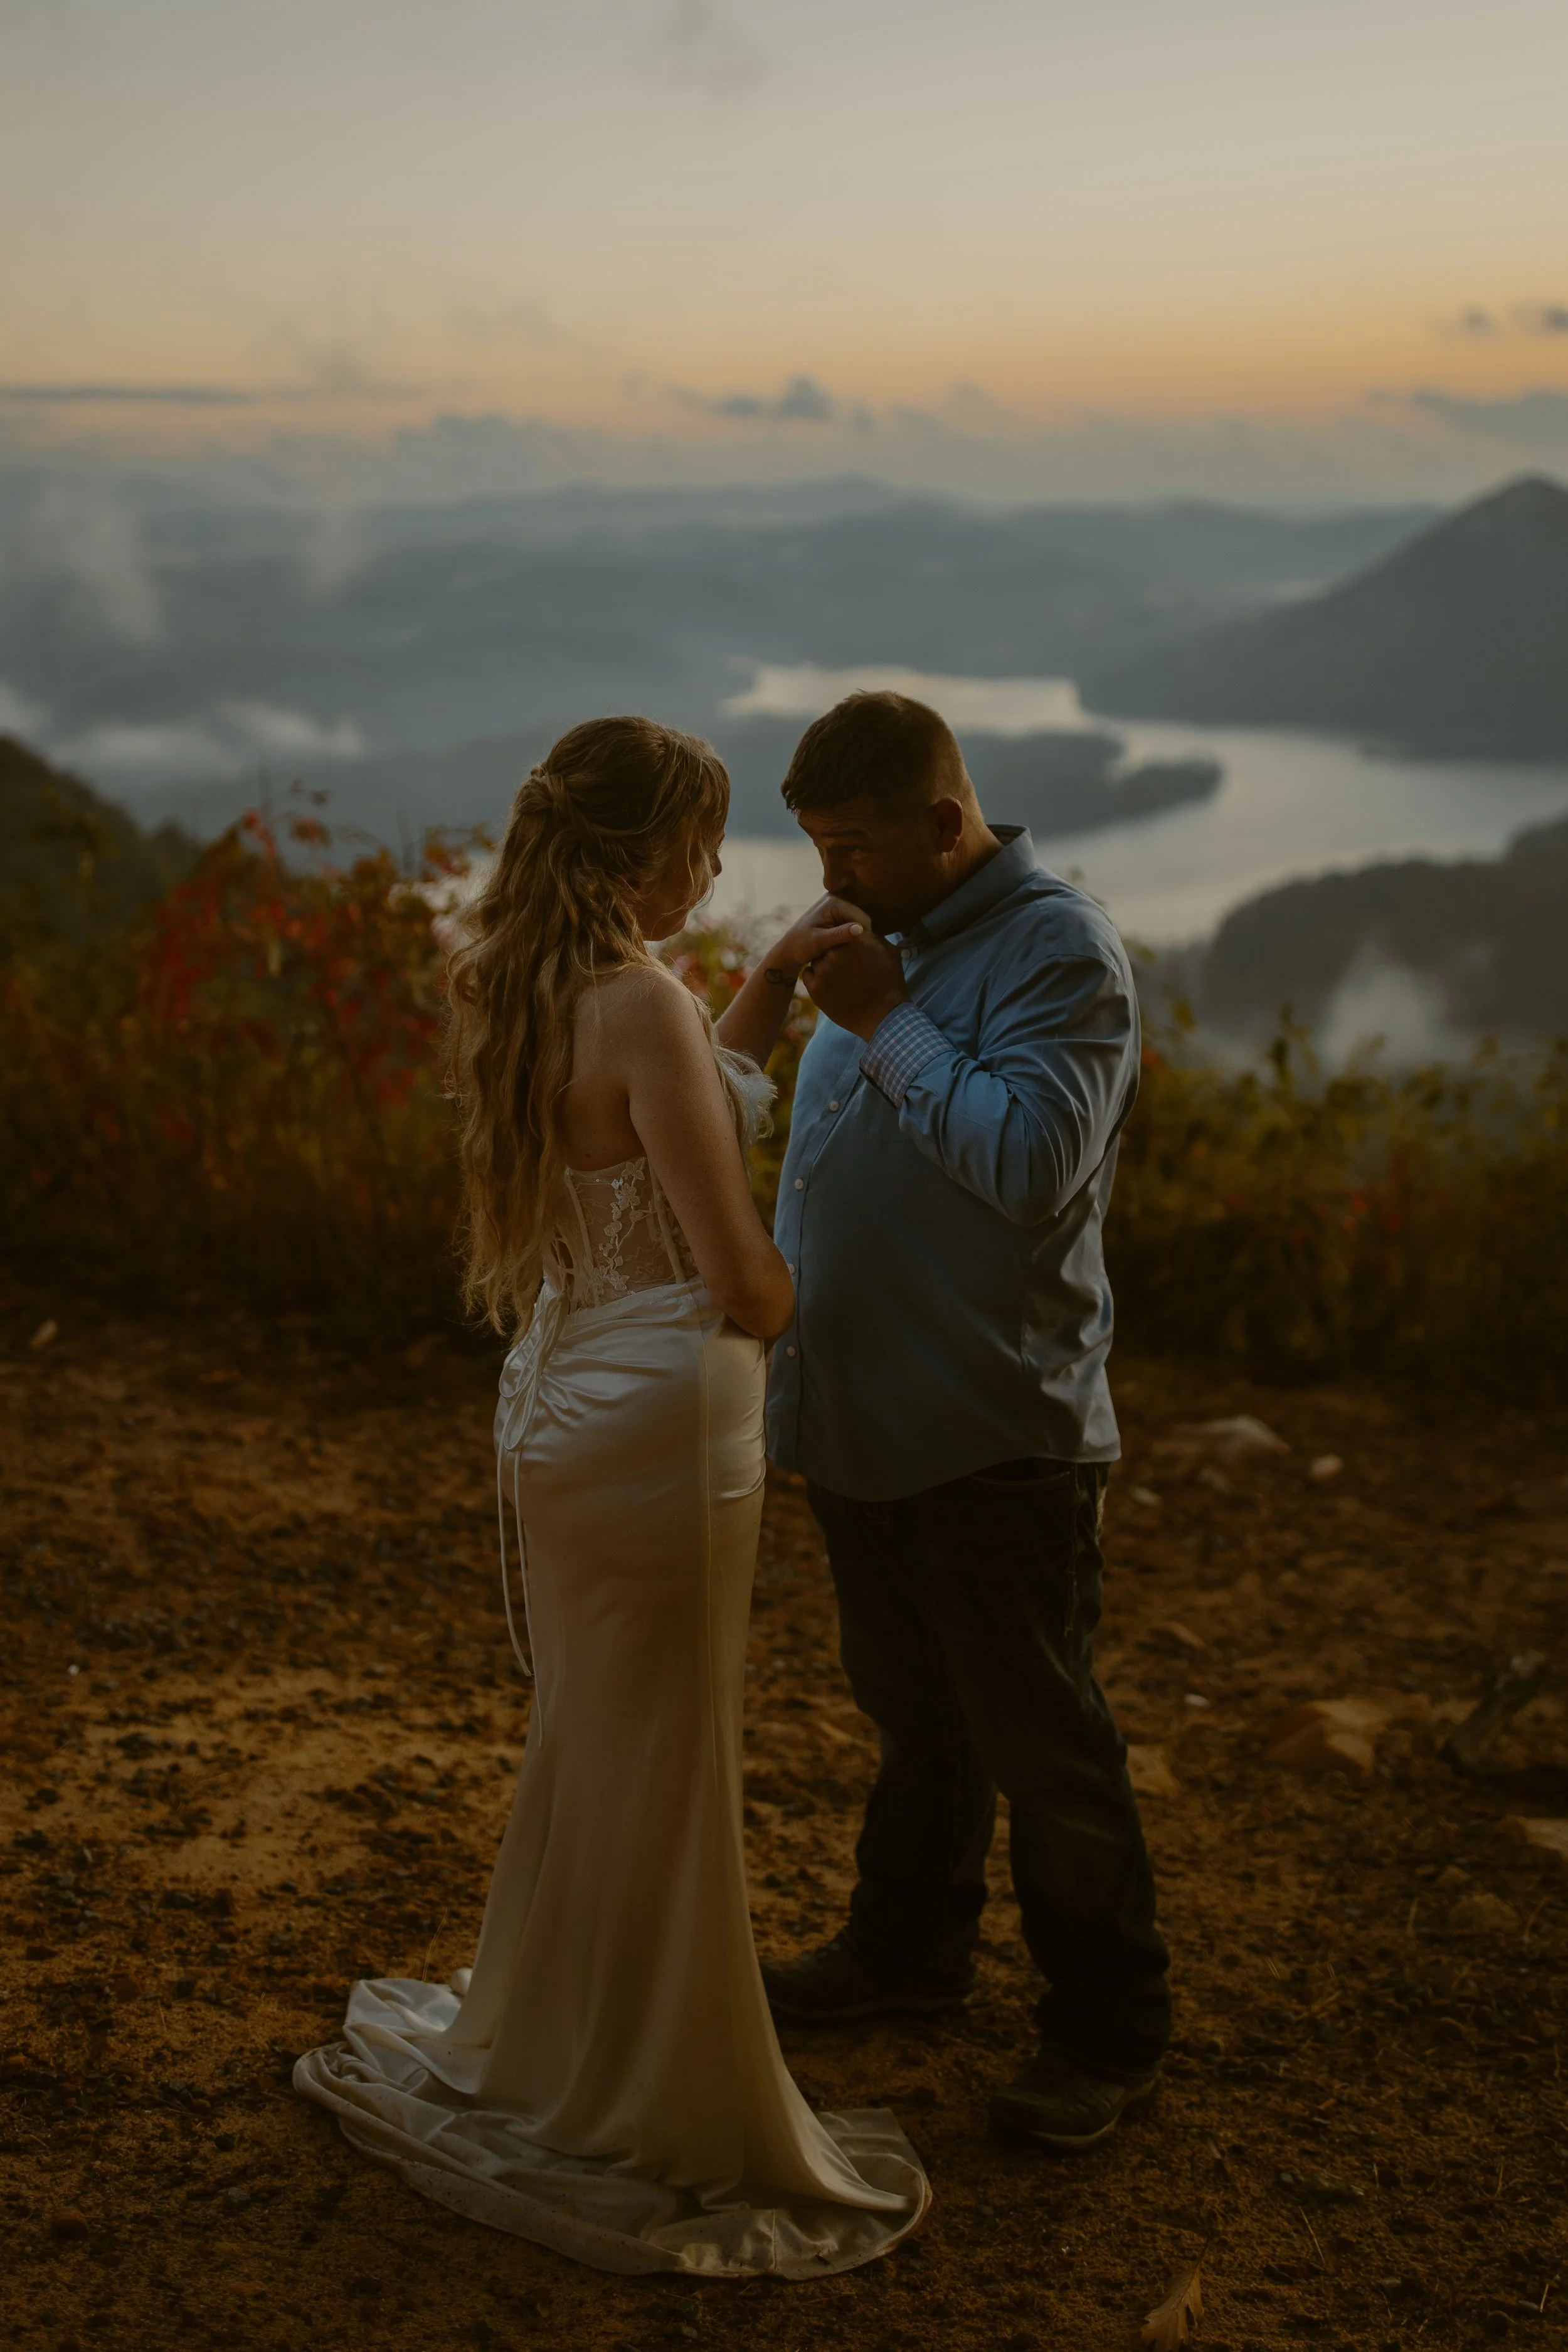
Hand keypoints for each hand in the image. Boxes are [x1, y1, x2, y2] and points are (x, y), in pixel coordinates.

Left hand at [757, 895, 868, 989]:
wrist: (789, 949)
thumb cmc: (801, 947)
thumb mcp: (819, 942)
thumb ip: (839, 935)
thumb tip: (860, 930)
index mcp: (833, 901)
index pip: (862, 918)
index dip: (862, 936)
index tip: (856, 952)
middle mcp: (837, 897)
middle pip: (863, 918)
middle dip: (859, 936)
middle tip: (851, 952)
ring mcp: (837, 904)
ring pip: (860, 923)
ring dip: (856, 937)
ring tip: (847, 950)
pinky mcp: (837, 912)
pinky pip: (853, 924)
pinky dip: (852, 936)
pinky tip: (844, 946)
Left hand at [801, 916, 908, 1041]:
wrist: (882, 1015)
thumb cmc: (890, 983)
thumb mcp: (889, 953)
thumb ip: (875, 938)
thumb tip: (866, 930)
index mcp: (853, 940)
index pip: (842, 934)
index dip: (845, 943)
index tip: (850, 952)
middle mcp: (835, 952)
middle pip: (828, 946)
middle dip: (834, 953)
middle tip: (844, 967)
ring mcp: (823, 970)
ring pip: (817, 960)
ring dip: (824, 966)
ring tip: (838, 978)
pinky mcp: (815, 987)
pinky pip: (808, 975)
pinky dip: (815, 979)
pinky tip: (828, 985)